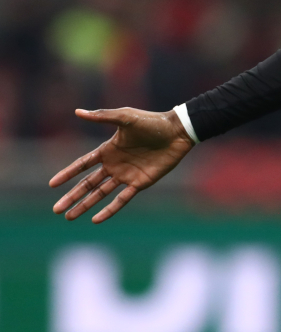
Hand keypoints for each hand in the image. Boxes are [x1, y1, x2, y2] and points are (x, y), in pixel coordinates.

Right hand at [50, 108, 195, 222]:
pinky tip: (96, 219)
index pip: (82, 165)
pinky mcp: (140, 183)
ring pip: (100, 194)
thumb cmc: (152, 122)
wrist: (178, 132)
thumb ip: (102, 117)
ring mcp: (127, 175)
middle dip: (72, 197)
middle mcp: (115, 164)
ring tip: (69, 218)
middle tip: (56, 210)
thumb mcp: (126, 117)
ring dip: (85, 205)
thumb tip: (77, 112)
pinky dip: (109, 210)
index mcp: (108, 150)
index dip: (67, 174)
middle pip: (88, 184)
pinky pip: (122, 199)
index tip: (52, 184)